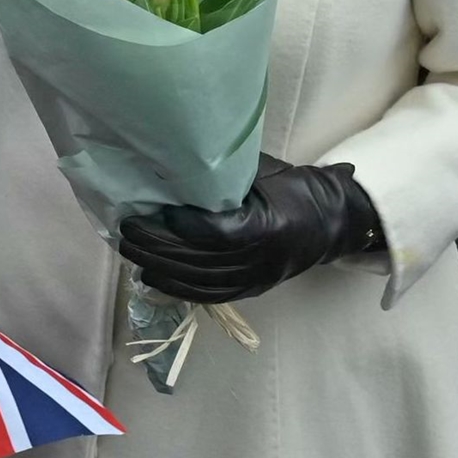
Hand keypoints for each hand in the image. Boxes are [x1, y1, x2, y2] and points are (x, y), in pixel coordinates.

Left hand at [118, 156, 383, 303]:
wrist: (330, 222)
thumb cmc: (292, 188)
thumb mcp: (263, 172)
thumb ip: (226, 174)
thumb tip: (177, 162)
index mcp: (268, 227)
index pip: (219, 233)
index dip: (186, 225)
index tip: (161, 209)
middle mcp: (260, 260)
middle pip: (201, 260)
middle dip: (159, 246)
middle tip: (128, 228)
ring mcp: (255, 280)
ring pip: (199, 282)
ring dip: (160, 267)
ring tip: (130, 249)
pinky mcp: (249, 291)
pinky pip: (208, 296)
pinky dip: (176, 289)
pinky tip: (150, 276)